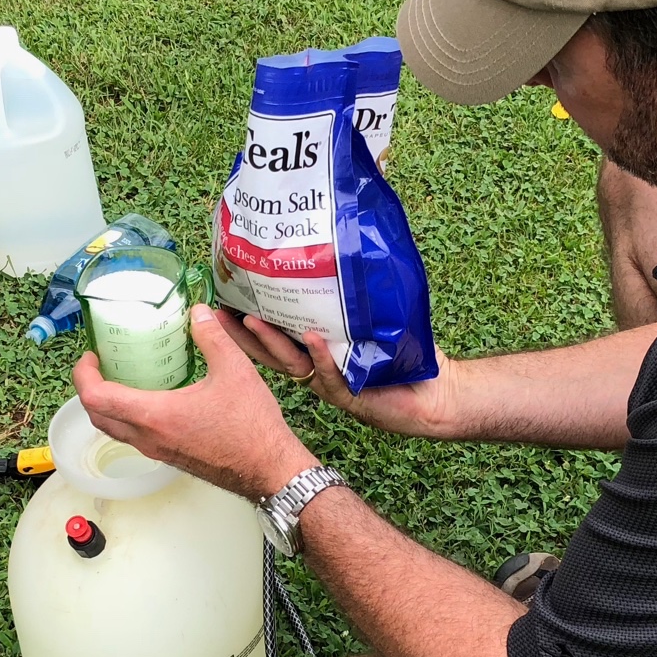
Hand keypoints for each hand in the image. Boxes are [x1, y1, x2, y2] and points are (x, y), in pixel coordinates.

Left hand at [74, 304, 319, 501]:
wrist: (268, 469)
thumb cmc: (251, 425)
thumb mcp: (234, 370)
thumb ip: (212, 337)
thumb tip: (198, 312)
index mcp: (155, 415)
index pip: (96, 398)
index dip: (83, 376)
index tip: (91, 357)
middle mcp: (148, 437)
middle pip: (98, 417)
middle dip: (89, 390)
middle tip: (100, 365)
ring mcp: (158, 451)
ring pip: (115, 430)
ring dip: (108, 406)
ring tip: (121, 379)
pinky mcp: (170, 457)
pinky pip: (135, 437)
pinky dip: (128, 417)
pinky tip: (151, 399)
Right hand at [215, 307, 466, 440]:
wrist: (438, 397)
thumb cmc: (407, 362)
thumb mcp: (372, 327)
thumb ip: (350, 307)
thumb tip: (342, 259)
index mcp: (317, 360)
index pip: (274, 342)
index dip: (247, 327)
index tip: (223, 304)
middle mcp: (318, 375)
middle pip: (272, 356)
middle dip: (243, 336)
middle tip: (218, 315)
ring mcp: (333, 387)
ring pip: (294, 366)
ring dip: (273, 342)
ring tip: (252, 319)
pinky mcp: (355, 396)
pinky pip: (334, 375)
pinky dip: (322, 355)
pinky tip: (311, 337)